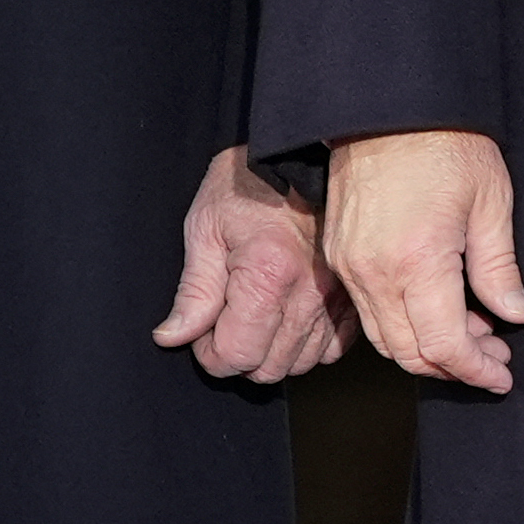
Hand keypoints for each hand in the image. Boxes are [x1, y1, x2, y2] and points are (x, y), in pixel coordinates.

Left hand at [155, 146, 348, 383]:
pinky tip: (286, 319)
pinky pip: (330, 350)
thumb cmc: (246, 185)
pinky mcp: (351, 297)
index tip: (202, 329)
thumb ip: (193, 292)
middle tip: (226, 319)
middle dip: (238, 353)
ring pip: (300, 364)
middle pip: (268, 367)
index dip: (208, 352)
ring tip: (256, 316)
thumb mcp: (204, 228)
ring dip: (272, 352)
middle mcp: (309, 292)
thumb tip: (173, 337)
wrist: (295, 156)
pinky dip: (306, 345)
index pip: (236, 354)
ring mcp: (335, 297)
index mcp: (268, 273)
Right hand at [324, 129, 523, 390]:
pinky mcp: (339, 254)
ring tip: (470, 336)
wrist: (388, 104)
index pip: (445, 345)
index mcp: (417, 261)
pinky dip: (401, 325)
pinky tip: (435, 310)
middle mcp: (375, 272)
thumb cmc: (445, 142)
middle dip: (454, 367)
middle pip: (410, 352)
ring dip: (427, 349)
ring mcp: (350, 265)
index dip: (476, 370)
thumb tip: (514, 314)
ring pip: (385, 339)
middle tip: (492, 358)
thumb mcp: (491, 202)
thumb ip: (499, 269)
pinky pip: (368, 312)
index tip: (501, 375)